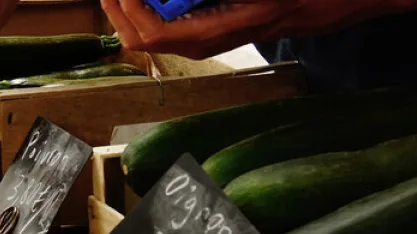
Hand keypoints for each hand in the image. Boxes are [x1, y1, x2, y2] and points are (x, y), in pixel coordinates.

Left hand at [101, 0, 293, 57]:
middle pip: (137, 38)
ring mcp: (190, 40)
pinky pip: (155, 24)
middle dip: (117, 8)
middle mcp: (192, 44)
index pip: (152, 32)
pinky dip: (141, 6)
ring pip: (142, 33)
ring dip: (125, 8)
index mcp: (204, 35)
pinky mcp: (192, 30)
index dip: (131, 7)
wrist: (299, 7)